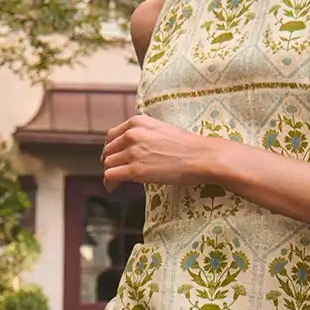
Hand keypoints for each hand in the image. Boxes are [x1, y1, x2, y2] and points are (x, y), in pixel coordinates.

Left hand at [101, 113, 216, 188]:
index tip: (115, 157)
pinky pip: (111, 176)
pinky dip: (109, 182)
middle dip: (111, 162)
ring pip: (108, 163)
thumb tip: (133, 147)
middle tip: (118, 171)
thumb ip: (144, 133)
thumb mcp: (161, 129)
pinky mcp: (136, 170)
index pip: (112, 136)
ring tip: (117, 182)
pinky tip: (113, 188)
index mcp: (138, 122)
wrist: (201, 157)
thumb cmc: (187, 146)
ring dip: (111, 173)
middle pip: (108, 150)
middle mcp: (132, 134)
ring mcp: (133, 152)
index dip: (112, 148)